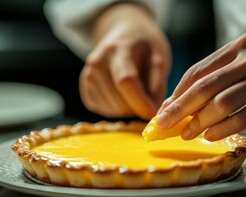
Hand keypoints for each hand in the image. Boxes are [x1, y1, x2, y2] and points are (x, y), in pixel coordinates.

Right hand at [80, 3, 170, 119]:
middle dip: (138, 107)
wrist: (123, 33)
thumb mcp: (159, 57)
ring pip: (112, 110)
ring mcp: (88, 77)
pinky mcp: (86, 90)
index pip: (125, 81)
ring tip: (137, 91)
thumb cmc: (145, 45)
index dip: (140, 102)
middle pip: (118, 101)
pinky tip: (124, 94)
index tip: (153, 114)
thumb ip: (157, 84)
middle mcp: (97, 63)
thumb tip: (152, 113)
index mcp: (117, 49)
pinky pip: (105, 111)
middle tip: (149, 98)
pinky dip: (118, 109)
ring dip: (129, 109)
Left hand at [157, 32, 245, 140]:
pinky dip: (223, 128)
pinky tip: (210, 135)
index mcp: (238, 47)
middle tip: (163, 124)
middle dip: (179, 108)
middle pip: (205, 87)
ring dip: (199, 122)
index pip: (198, 72)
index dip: (178, 93)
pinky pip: (244, 117)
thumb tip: (183, 98)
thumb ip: (218, 73)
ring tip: (186, 134)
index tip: (164, 108)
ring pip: (222, 103)